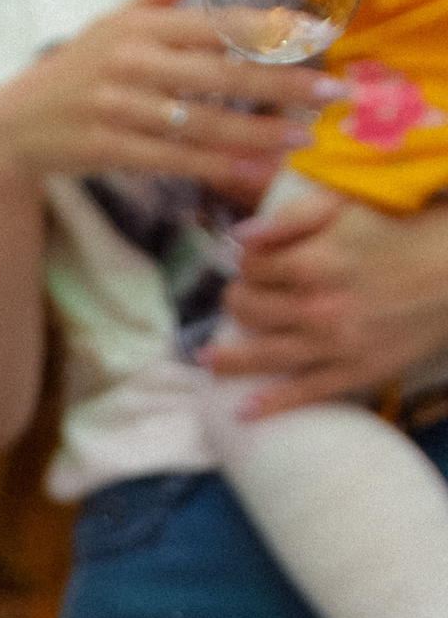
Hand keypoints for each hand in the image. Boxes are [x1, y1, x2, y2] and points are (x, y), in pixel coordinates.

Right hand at [0, 0, 322, 204]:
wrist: (14, 124)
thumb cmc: (79, 68)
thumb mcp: (115, 19)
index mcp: (140, 25)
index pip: (215, 23)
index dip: (268, 29)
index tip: (316, 36)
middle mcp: (130, 62)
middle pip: (220, 74)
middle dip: (282, 84)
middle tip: (332, 93)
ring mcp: (117, 107)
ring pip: (203, 122)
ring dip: (259, 133)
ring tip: (304, 138)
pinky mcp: (108, 148)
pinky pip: (174, 159)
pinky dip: (218, 167)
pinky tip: (256, 171)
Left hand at [208, 185, 447, 412]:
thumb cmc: (409, 229)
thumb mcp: (350, 206)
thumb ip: (292, 217)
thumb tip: (238, 237)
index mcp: (312, 262)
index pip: (250, 267)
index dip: (247, 264)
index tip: (255, 263)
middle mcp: (316, 307)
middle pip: (250, 309)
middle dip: (238, 301)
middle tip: (242, 299)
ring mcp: (334, 345)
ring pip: (264, 354)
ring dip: (230, 358)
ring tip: (208, 359)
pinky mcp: (356, 371)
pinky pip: (305, 393)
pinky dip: (271, 405)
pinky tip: (243, 411)